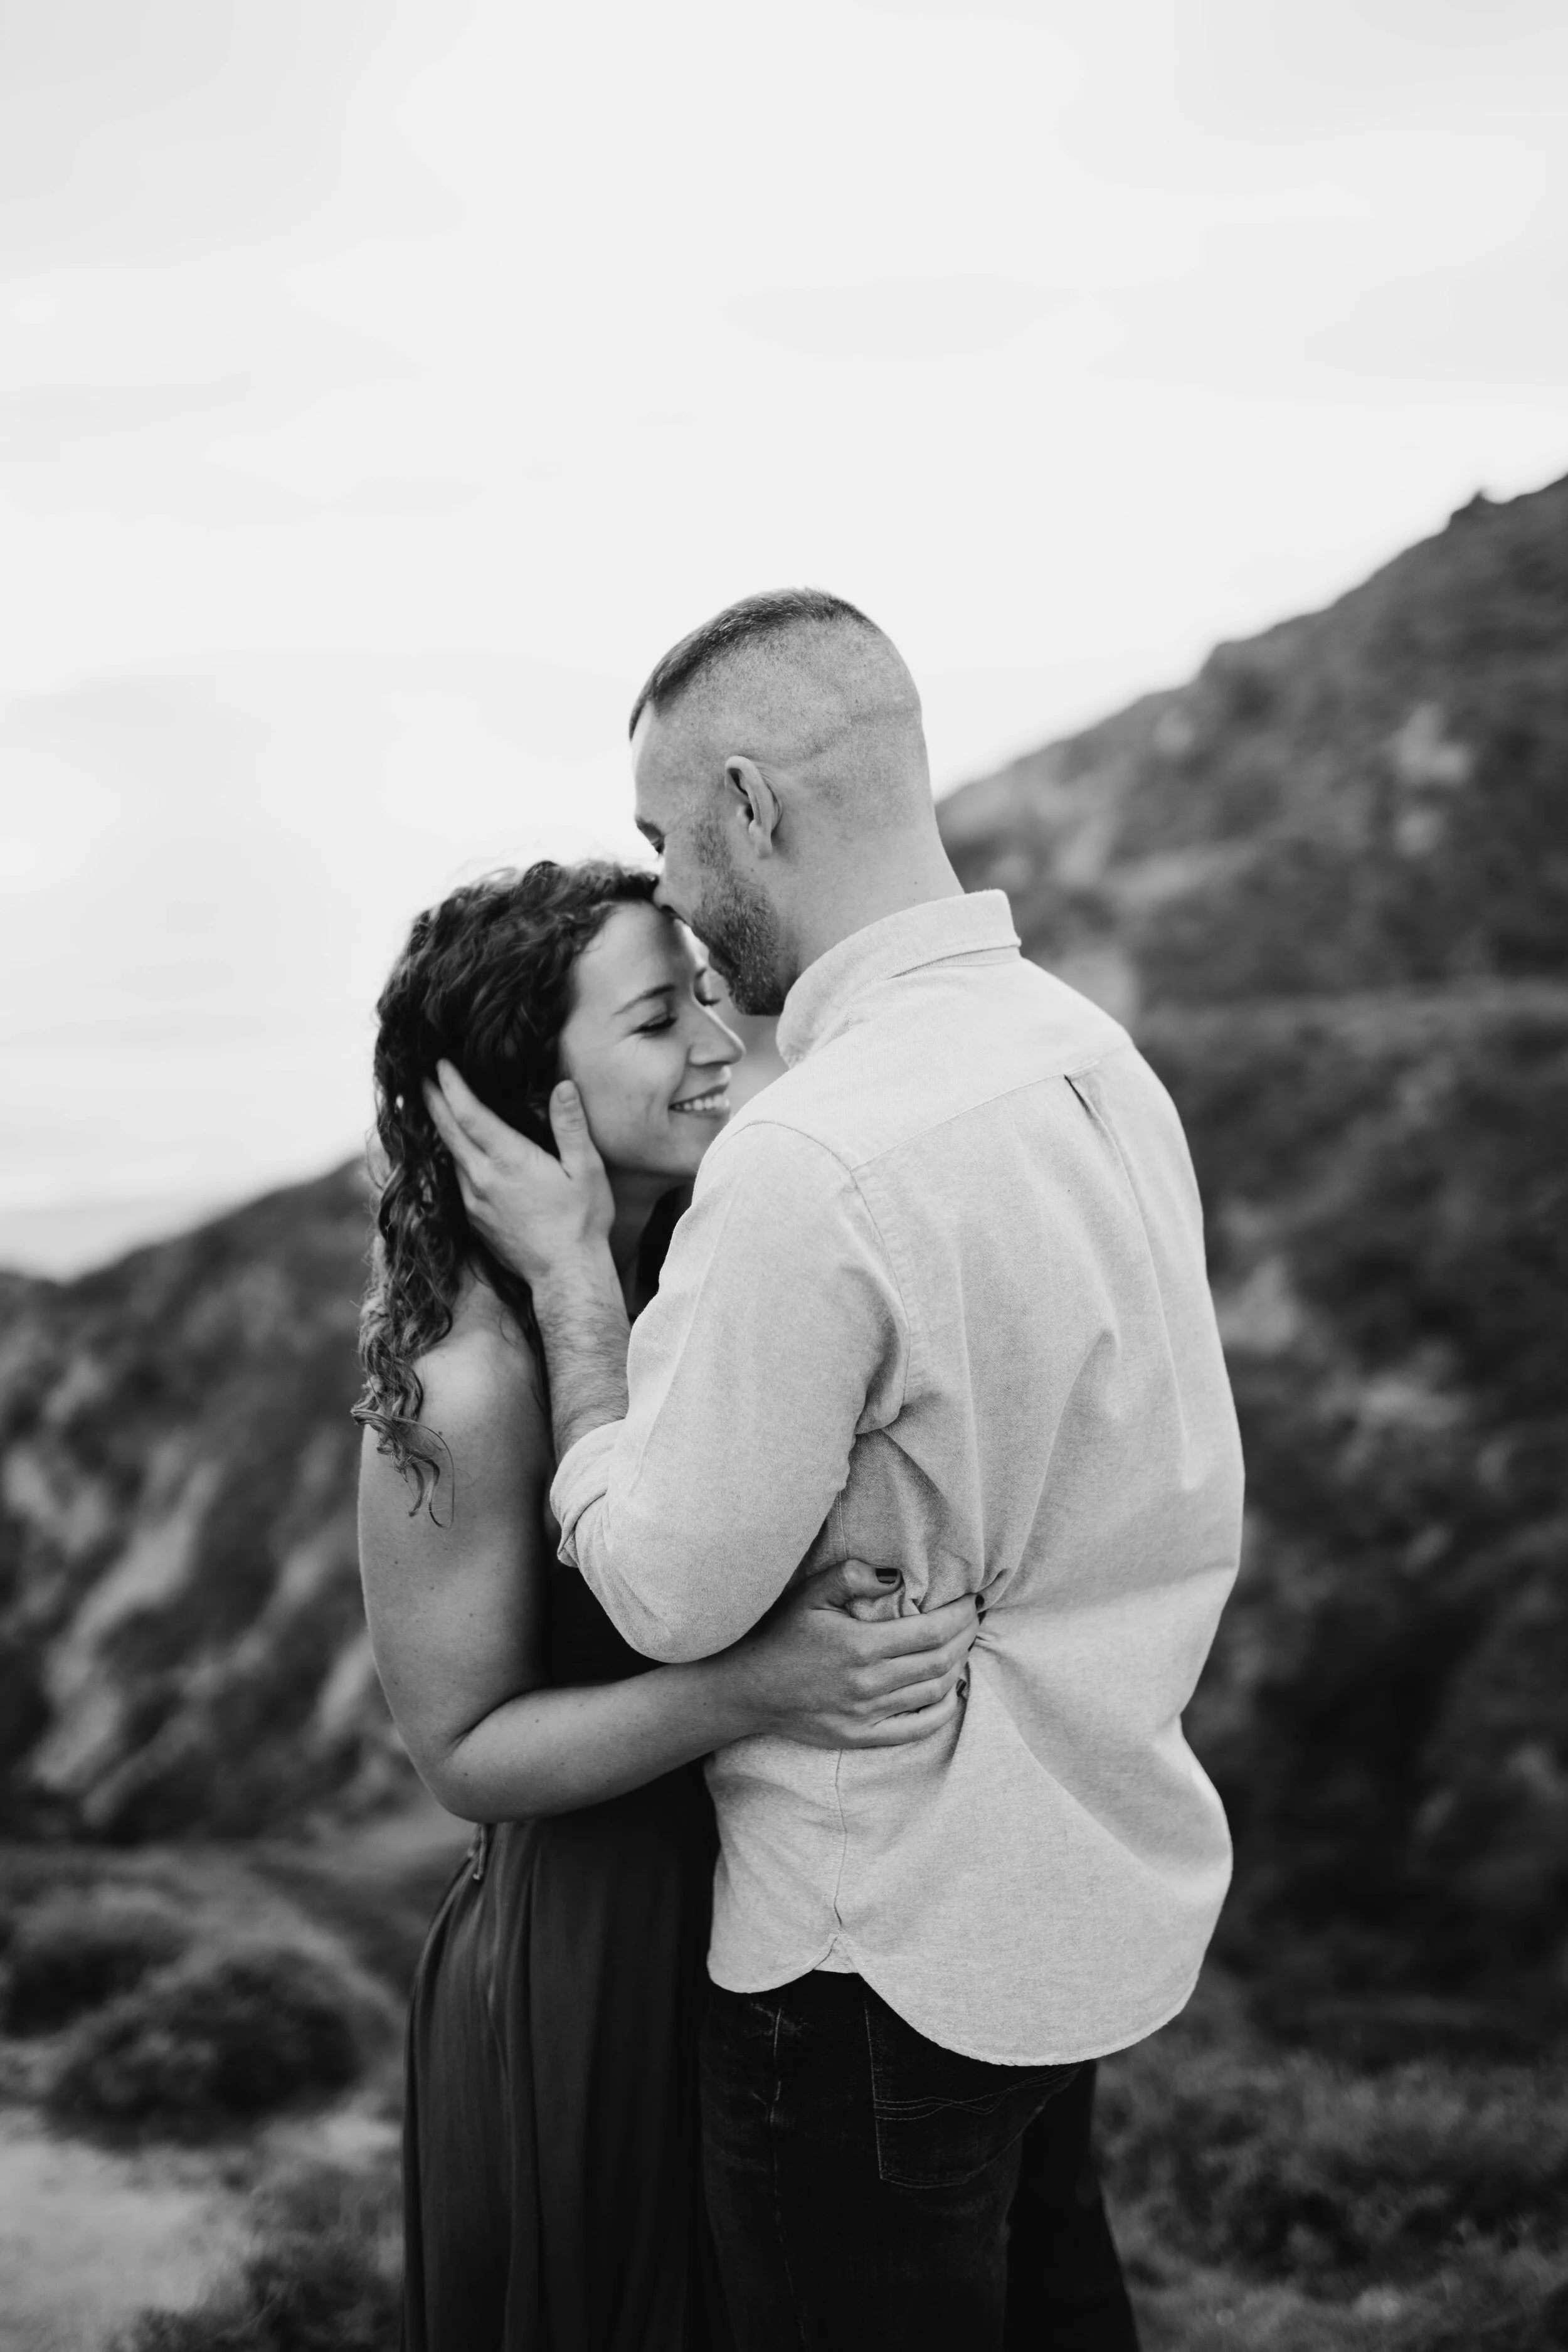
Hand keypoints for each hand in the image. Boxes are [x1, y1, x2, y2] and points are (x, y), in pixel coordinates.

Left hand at [424, 1061, 613, 1288]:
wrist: (565, 1275)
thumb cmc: (582, 1222)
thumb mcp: (587, 1169)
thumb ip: (571, 1126)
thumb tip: (563, 1086)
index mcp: (508, 1160)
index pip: (469, 1114)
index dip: (451, 1086)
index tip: (440, 1064)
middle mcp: (482, 1179)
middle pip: (448, 1131)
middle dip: (433, 1101)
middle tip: (422, 1077)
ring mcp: (474, 1201)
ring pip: (449, 1155)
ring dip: (439, 1129)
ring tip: (434, 1107)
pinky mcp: (474, 1219)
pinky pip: (456, 1179)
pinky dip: (451, 1156)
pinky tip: (456, 1152)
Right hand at [729, 1560, 979, 1749]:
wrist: (747, 1688)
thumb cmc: (778, 1634)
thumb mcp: (809, 1594)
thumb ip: (852, 1576)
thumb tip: (895, 1576)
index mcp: (860, 1645)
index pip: (931, 1631)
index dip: (959, 1616)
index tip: (971, 1601)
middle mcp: (868, 1683)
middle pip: (940, 1661)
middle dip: (966, 1636)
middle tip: (973, 1618)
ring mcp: (865, 1715)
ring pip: (933, 1692)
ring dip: (958, 1667)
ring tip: (962, 1645)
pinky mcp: (860, 1737)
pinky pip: (916, 1729)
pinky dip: (942, 1709)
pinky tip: (949, 1690)